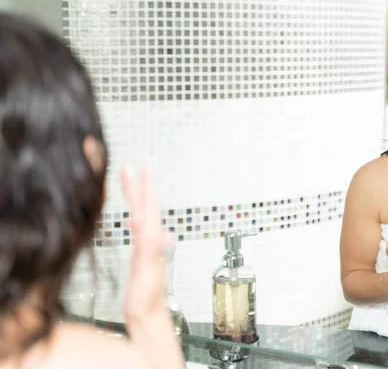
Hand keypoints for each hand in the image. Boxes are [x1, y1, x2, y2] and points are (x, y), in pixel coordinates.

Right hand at [120, 166, 184, 368]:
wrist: (148, 317)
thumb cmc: (147, 301)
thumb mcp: (147, 275)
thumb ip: (151, 252)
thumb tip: (158, 231)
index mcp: (152, 242)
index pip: (148, 209)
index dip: (145, 188)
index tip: (143, 169)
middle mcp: (152, 242)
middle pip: (145, 208)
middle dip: (138, 187)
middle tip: (130, 168)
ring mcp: (148, 248)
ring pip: (142, 216)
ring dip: (136, 199)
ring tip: (130, 183)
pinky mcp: (142, 256)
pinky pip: (139, 230)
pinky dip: (135, 218)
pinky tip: (134, 218)